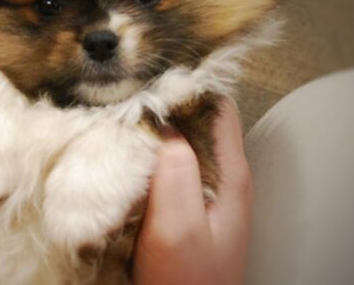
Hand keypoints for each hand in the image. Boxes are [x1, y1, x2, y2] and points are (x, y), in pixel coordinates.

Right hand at [134, 99, 251, 284]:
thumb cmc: (187, 279)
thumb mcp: (179, 226)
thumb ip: (176, 172)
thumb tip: (163, 125)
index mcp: (230, 173)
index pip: (218, 108)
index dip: (187, 91)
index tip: (151, 88)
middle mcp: (222, 175)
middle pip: (198, 121)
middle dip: (165, 107)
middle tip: (129, 102)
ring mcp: (205, 189)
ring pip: (182, 141)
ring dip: (156, 130)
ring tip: (124, 122)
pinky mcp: (186, 202)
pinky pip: (171, 164)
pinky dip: (151, 152)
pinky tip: (129, 154)